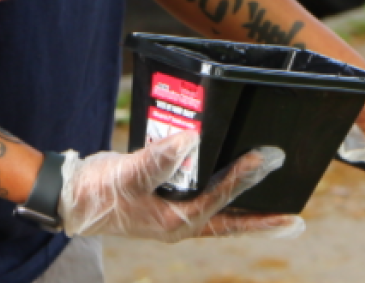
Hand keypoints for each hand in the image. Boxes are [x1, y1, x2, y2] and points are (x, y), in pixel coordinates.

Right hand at [57, 133, 304, 240]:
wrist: (69, 197)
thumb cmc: (95, 192)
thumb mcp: (127, 174)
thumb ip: (158, 159)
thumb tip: (189, 140)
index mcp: (175, 221)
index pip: (220, 198)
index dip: (244, 178)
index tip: (266, 159)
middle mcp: (180, 223)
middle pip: (231, 222)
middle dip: (262, 221)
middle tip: (295, 222)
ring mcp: (175, 215)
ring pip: (221, 215)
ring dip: (248, 211)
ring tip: (277, 209)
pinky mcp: (168, 203)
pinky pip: (205, 201)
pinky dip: (224, 194)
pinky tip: (233, 183)